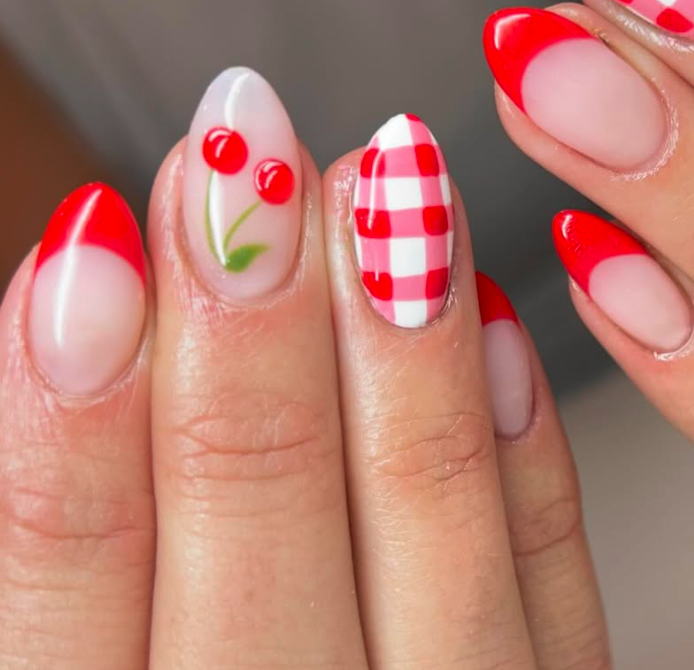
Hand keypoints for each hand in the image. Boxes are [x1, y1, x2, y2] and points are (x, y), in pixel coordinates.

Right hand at [0, 74, 610, 667]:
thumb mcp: (86, 657)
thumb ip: (71, 539)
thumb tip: (74, 302)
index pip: (70, 583)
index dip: (69, 400)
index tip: (92, 225)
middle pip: (258, 523)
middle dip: (246, 320)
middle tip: (245, 145)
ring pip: (431, 525)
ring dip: (400, 341)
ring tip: (385, 173)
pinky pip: (555, 580)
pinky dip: (524, 448)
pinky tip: (500, 315)